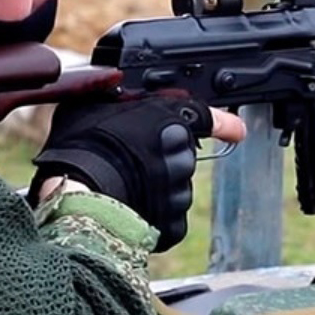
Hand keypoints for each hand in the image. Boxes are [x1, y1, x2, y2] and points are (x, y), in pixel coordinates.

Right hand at [31, 94, 216, 251]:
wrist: (77, 193)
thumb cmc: (82, 144)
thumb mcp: (95, 103)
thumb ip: (117, 98)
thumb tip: (111, 90)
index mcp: (170, 121)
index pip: (207, 117)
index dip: (224, 124)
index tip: (237, 130)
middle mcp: (182, 156)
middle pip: (180, 157)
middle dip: (161, 160)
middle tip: (129, 162)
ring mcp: (180, 192)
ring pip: (174, 190)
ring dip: (155, 189)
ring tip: (120, 188)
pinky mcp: (172, 224)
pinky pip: (167, 219)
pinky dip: (151, 217)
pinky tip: (126, 209)